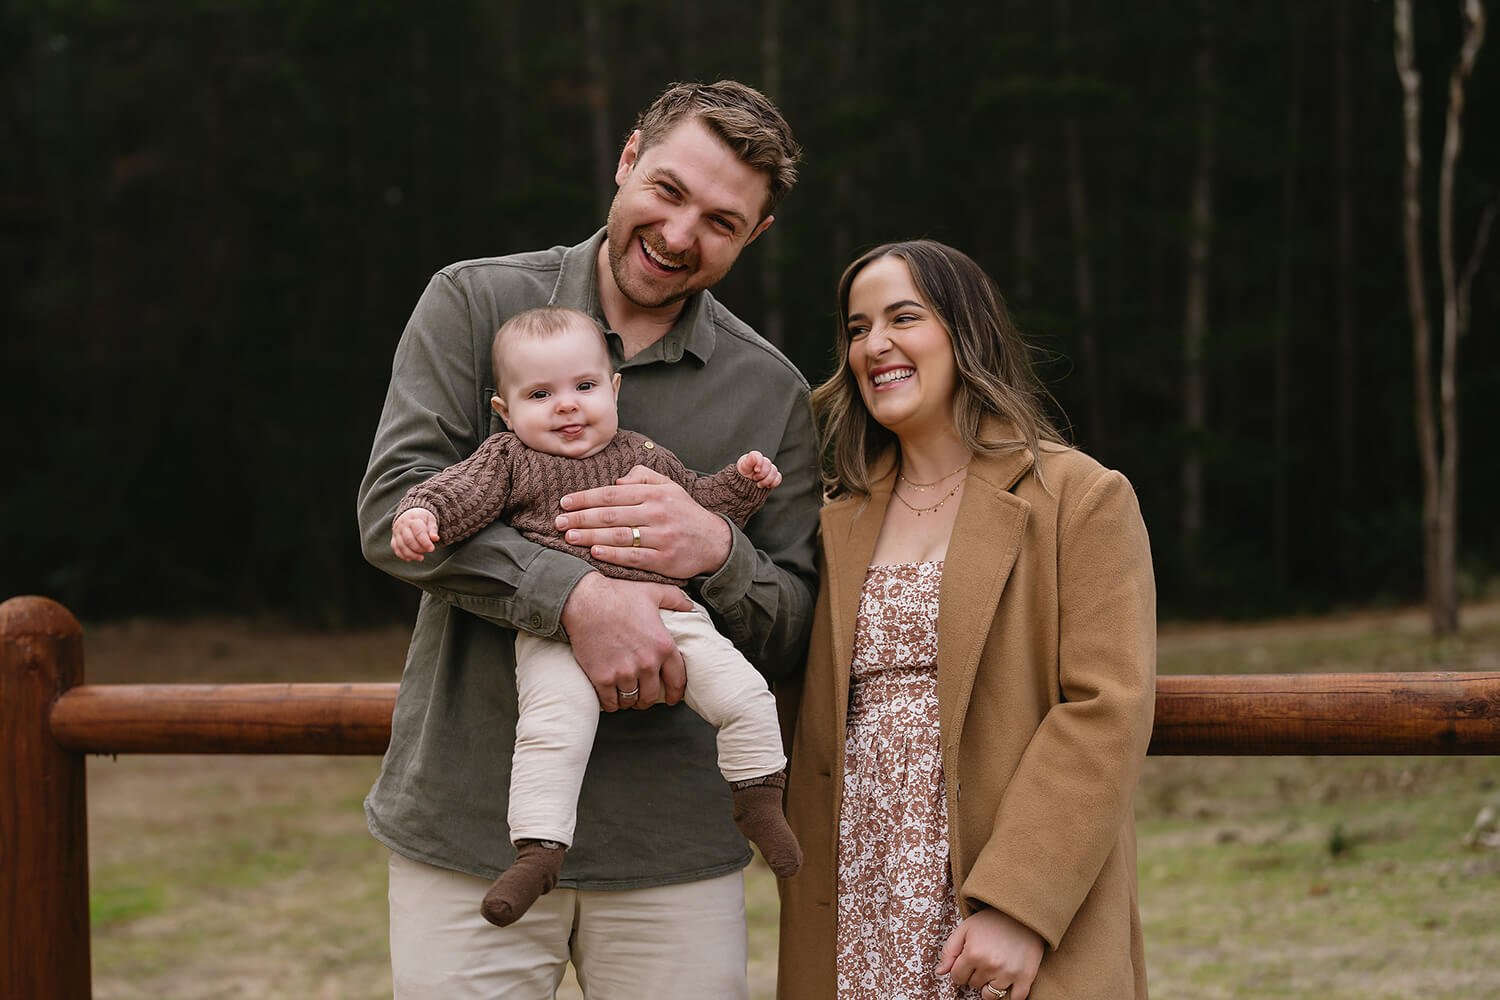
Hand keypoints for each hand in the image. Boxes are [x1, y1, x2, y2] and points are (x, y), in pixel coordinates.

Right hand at [391, 508, 439, 561]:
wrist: (409, 513)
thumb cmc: (422, 518)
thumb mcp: (430, 520)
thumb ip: (433, 529)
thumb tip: (435, 538)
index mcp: (413, 520)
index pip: (418, 532)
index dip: (425, 542)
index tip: (432, 549)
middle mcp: (403, 526)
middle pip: (409, 540)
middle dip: (419, 549)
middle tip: (428, 551)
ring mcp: (397, 532)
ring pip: (401, 546)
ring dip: (411, 554)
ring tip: (421, 558)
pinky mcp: (394, 538)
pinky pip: (396, 548)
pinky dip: (402, 555)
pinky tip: (410, 558)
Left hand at [555, 466, 731, 578]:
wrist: (714, 542)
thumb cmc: (685, 513)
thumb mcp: (669, 486)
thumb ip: (643, 477)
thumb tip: (617, 482)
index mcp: (654, 494)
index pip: (612, 494)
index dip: (585, 498)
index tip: (565, 503)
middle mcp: (656, 513)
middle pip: (610, 515)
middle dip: (580, 518)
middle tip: (559, 522)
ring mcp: (660, 537)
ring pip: (618, 536)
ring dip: (590, 536)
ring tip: (569, 537)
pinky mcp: (663, 559)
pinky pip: (633, 557)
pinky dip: (612, 554)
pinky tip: (594, 552)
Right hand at [560, 572, 692, 710]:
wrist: (584, 600)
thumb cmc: (617, 595)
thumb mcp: (653, 592)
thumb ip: (675, 599)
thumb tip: (689, 606)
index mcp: (663, 646)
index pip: (677, 680)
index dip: (675, 693)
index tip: (672, 697)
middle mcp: (646, 663)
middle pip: (652, 696)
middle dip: (648, 698)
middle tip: (643, 695)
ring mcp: (624, 673)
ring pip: (631, 701)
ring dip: (629, 700)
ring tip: (625, 694)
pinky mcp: (602, 678)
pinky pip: (610, 703)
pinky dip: (611, 703)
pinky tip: (610, 696)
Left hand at [736, 450, 781, 488]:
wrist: (746, 486)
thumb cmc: (743, 474)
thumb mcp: (743, 467)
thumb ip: (749, 460)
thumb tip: (754, 457)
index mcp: (755, 457)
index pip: (759, 456)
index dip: (759, 463)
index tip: (756, 470)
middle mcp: (764, 462)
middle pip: (768, 464)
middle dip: (761, 474)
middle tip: (754, 479)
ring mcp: (769, 469)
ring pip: (774, 472)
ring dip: (766, 480)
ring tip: (759, 484)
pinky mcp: (773, 477)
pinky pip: (778, 477)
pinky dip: (774, 483)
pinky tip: (767, 486)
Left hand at [936, 908, 1043, 999]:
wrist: (1023, 913)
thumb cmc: (992, 920)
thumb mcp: (965, 928)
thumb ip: (950, 951)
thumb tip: (940, 972)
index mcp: (973, 953)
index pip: (957, 978)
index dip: (960, 970)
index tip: (969, 961)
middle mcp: (990, 965)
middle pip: (974, 985)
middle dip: (976, 974)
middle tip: (986, 958)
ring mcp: (1008, 973)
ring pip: (990, 995)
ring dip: (990, 985)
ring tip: (996, 968)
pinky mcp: (1026, 977)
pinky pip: (1015, 999)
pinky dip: (1010, 994)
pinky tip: (1008, 981)